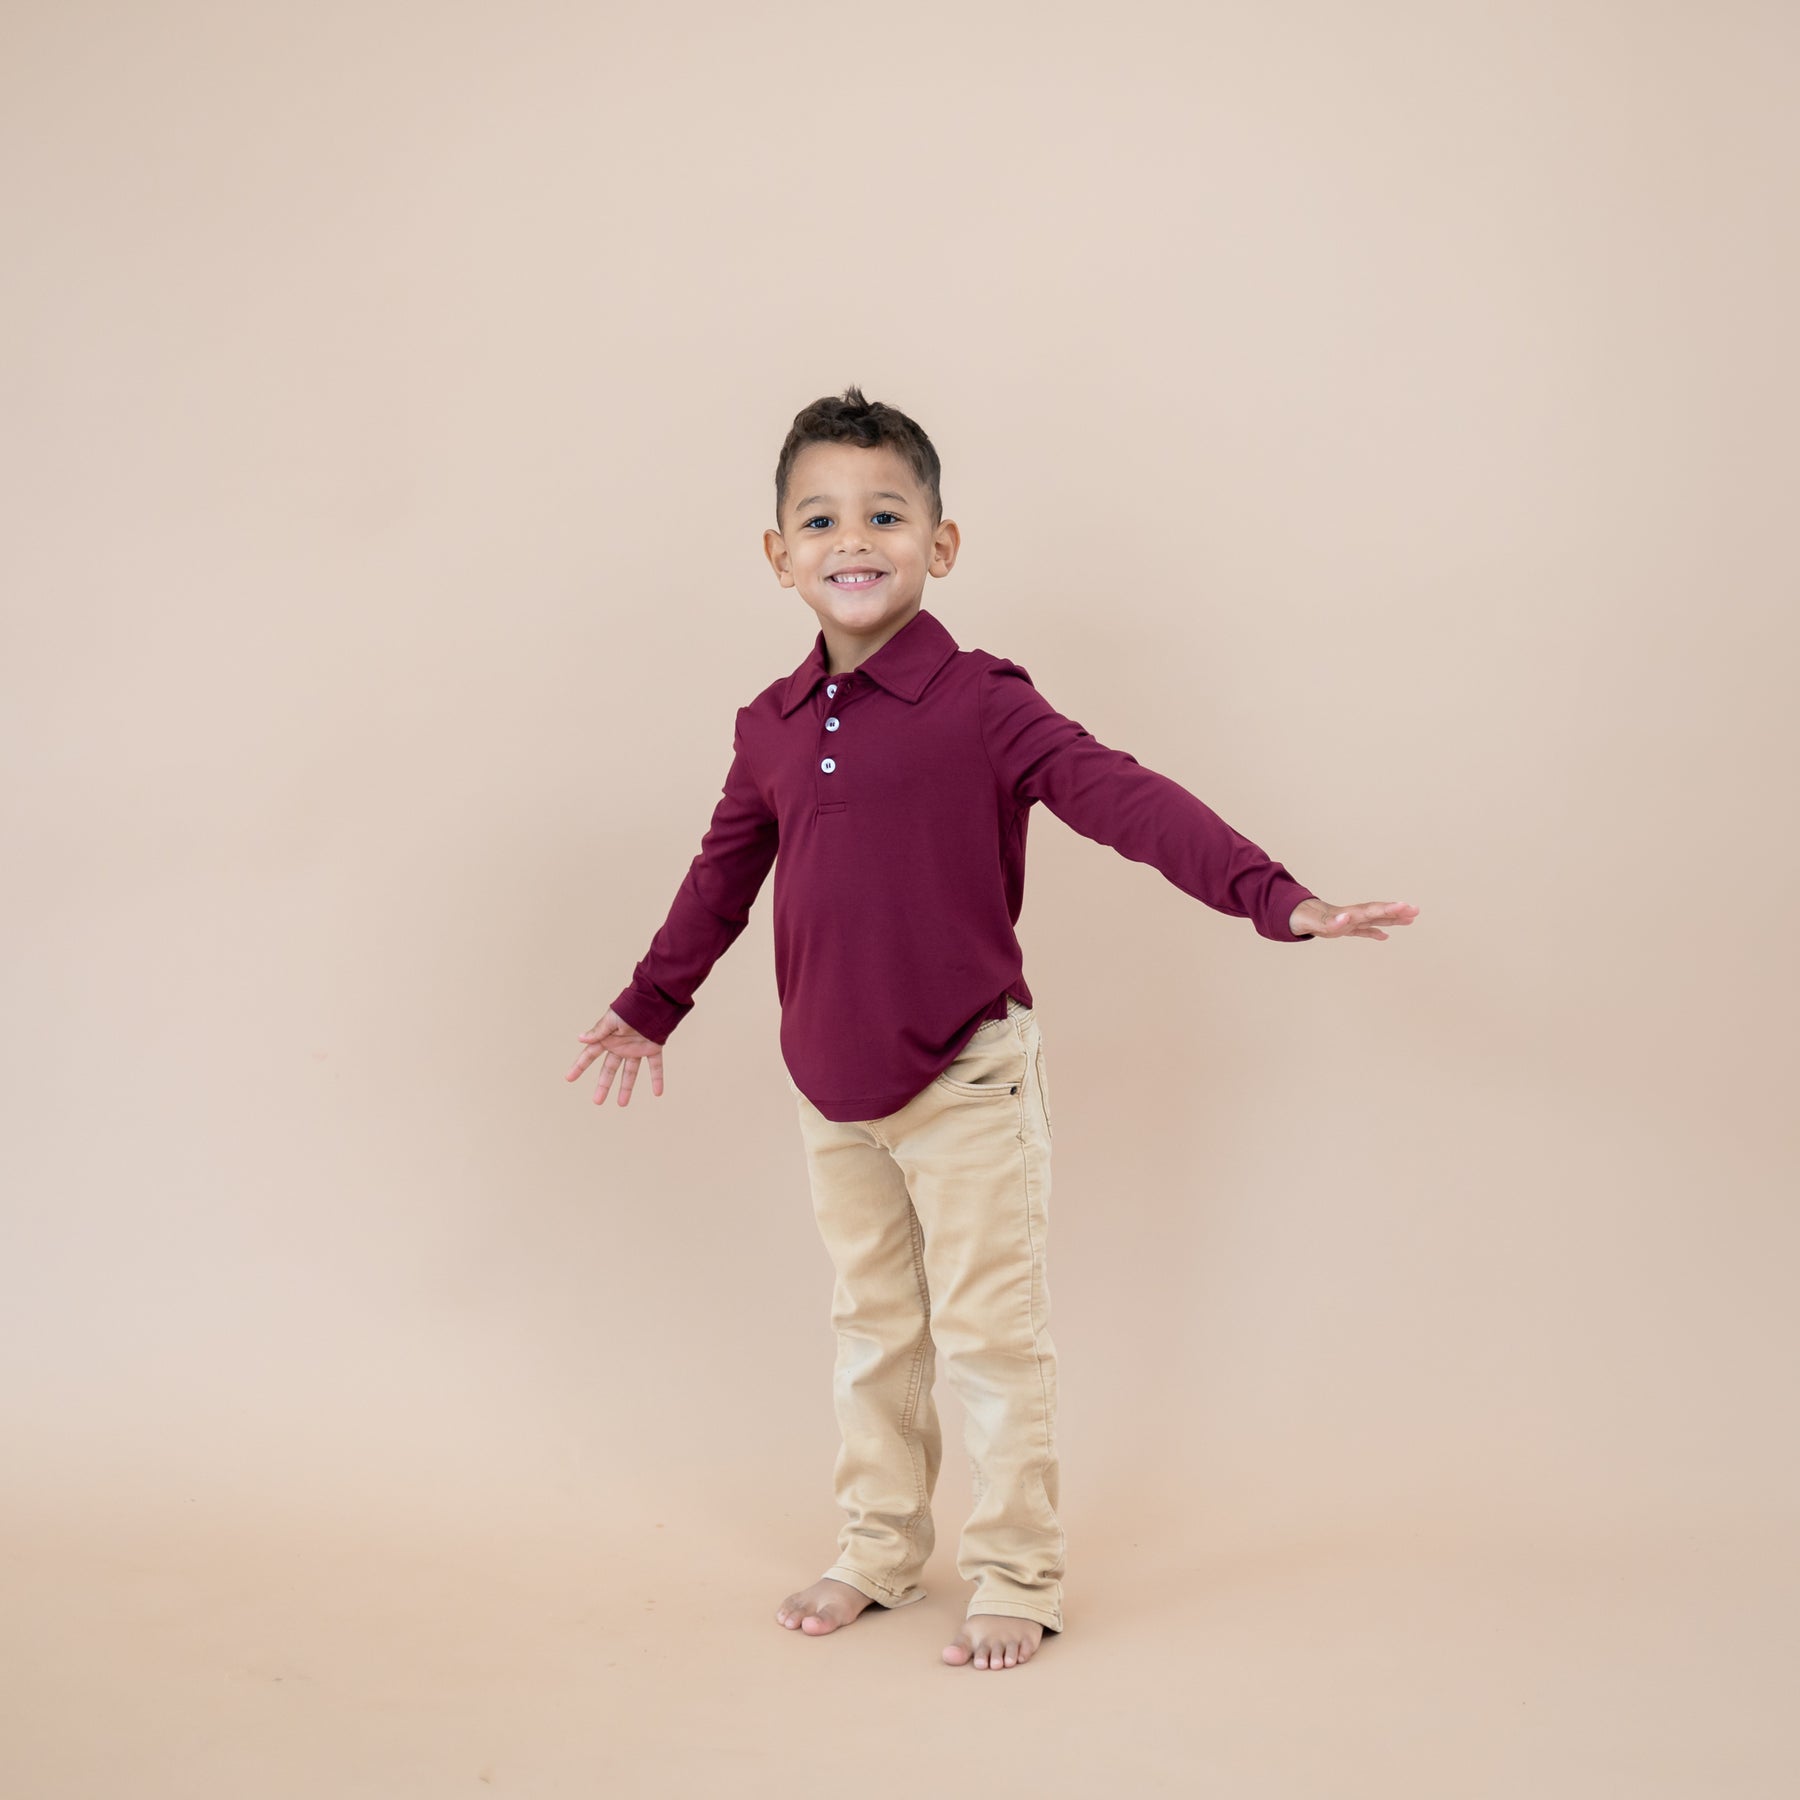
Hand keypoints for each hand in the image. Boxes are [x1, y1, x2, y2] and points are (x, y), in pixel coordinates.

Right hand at [567, 1008, 664, 1105]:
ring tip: (622, 1104)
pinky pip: (655, 1066)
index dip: (579, 1066)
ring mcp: (636, 1048)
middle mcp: (621, 1046)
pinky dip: (657, 1078)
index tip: (568, 1078)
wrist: (654, 1001)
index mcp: (608, 1038)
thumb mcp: (612, 1020)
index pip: (590, 1054)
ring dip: (627, 1087)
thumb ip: (598, 1031)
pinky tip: (658, 1093)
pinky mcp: (653, 1047)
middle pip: (609, 1069)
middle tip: (597, 1101)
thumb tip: (580, 1039)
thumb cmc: (630, 1008)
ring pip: (630, 1072)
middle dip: (603, 1085)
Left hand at [1290, 898, 1418, 940]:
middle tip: (1416, 909)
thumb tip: (1344, 919)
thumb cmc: (1300, 917)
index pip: (1370, 910)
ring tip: (1412, 918)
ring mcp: (1348, 921)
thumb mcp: (1311, 921)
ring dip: (1392, 918)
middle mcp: (1350, 915)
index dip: (1387, 909)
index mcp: (1345, 914)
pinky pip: (1363, 930)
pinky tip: (1385, 937)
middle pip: (1376, 912)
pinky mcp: (1343, 928)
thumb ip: (1328, 922)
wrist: (1290, 914)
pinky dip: (1375, 932)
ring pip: (1374, 919)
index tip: (1403, 906)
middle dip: (1396, 911)